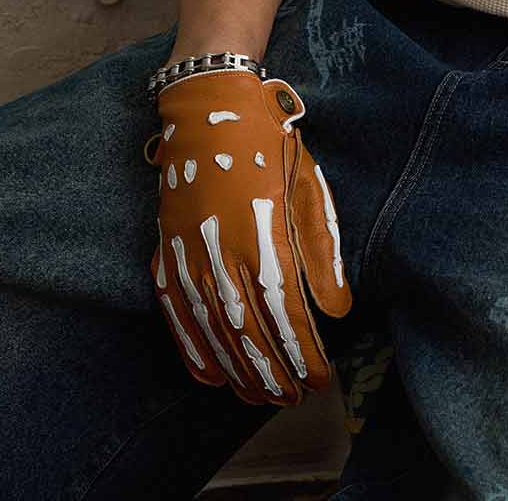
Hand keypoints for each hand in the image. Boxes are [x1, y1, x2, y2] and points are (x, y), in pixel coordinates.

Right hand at [147, 69, 351, 404]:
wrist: (208, 107)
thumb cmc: (268, 143)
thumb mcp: (308, 185)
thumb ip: (322, 250)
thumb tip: (339, 308)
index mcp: (263, 232)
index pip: (285, 311)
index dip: (303, 351)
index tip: (320, 377)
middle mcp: (222, 250)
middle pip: (248, 330)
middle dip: (271, 371)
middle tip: (292, 399)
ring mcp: (190, 252)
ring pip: (212, 329)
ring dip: (236, 370)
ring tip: (258, 398)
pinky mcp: (168, 250)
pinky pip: (176, 311)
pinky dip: (191, 348)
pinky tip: (208, 375)